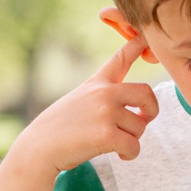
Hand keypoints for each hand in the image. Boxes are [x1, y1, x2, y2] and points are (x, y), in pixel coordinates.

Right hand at [14, 33, 158, 172]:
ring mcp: (105, 111)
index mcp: (98, 82)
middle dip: (151, 110)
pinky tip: (118, 154)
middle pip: (146, 92)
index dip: (137, 44)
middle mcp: (104, 92)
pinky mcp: (106, 133)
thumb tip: (136, 112)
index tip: (146, 36)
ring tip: (116, 144)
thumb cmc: (61, 129)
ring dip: (133, 139)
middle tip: (142, 121)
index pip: (121, 58)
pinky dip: (130, 154)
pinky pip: (134, 146)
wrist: (40, 147)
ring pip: (140, 127)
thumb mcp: (81, 101)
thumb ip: (105, 98)